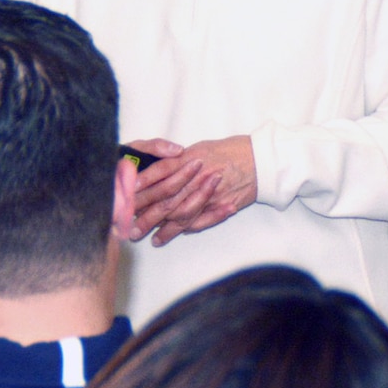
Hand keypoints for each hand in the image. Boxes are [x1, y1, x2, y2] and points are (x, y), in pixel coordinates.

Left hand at [128, 135, 257, 245]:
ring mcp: (209, 194)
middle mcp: (197, 178)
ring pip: (182, 215)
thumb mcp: (201, 148)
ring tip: (153, 239)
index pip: (159, 172)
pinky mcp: (221, 206)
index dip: (142, 184)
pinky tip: (175, 235)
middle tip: (131, 228)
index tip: (126, 195)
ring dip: (165, 229)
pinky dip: (187, 229)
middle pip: (166, 199)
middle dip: (147, 215)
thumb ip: (179, 160)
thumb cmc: (231, 151)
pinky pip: (201, 220)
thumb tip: (159, 168)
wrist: (261, 159)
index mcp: (190, 159)